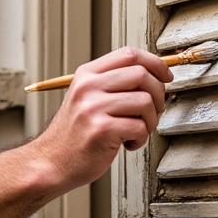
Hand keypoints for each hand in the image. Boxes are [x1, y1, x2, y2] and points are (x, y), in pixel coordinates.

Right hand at [30, 47, 171, 189]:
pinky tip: (128, 143)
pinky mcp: (101, 130)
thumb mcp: (87, 98)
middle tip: (153, 111)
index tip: (166, 77)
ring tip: (138, 130)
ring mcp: (93, 108)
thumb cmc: (76, 133)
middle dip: (158, 95)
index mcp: (87, 74)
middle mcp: (88, 87)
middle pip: (141, 75)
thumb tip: (155, 74)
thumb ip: (114, 83)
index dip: (155, 63)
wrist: (51, 162)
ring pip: (145, 102)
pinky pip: (140, 127)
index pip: (130, 54)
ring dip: (151, 120)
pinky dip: (141, 138)